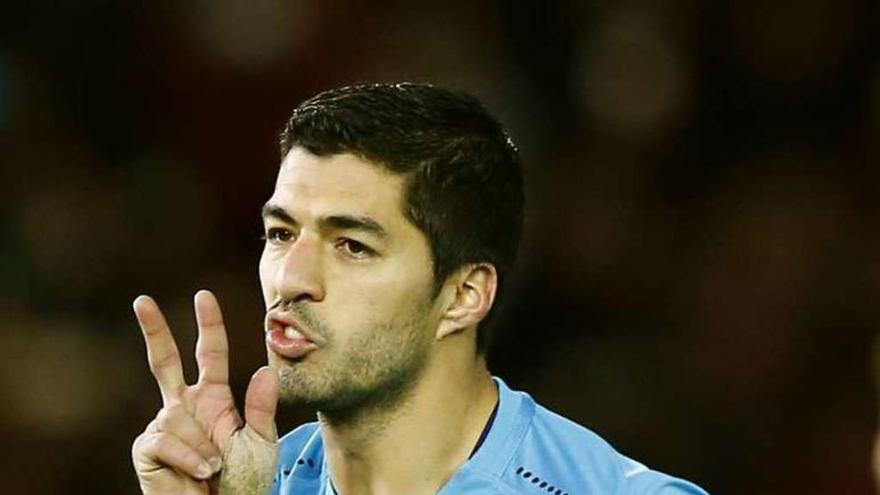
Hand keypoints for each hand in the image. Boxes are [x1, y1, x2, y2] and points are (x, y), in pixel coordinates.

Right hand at [131, 290, 278, 494]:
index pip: (209, 353)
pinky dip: (188, 458)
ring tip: (214, 468)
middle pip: (164, 360)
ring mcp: (164, 424)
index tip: (204, 296)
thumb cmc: (243, 481)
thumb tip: (265, 370)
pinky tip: (200, 473)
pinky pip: (166, 440)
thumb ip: (262, 408)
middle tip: (142, 300)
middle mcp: (184, 405)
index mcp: (213, 397)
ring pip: (179, 419)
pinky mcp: (148, 447)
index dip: (208, 325)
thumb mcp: (261, 443)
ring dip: (204, 447)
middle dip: (154, 329)